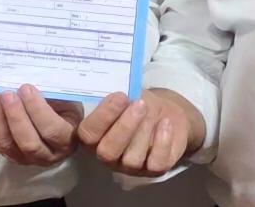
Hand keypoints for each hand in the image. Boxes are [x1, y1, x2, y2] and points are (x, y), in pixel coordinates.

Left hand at [0, 84, 82, 165]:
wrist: (58, 120)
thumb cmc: (64, 108)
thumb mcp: (66, 100)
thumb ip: (52, 95)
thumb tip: (29, 84)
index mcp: (67, 140)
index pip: (52, 129)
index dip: (37, 110)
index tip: (26, 88)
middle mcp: (48, 155)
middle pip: (29, 143)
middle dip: (16, 117)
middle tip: (8, 95)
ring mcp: (27, 159)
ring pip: (8, 145)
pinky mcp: (11, 155)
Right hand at [77, 88, 204, 175]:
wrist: (164, 114)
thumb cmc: (137, 103)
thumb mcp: (125, 94)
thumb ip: (114, 95)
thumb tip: (111, 84)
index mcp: (95, 136)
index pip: (88, 134)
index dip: (103, 116)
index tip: (120, 96)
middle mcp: (109, 155)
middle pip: (108, 152)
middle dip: (124, 126)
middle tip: (139, 104)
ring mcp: (130, 166)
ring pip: (132, 160)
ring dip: (144, 132)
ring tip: (151, 112)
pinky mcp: (153, 170)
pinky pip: (156, 164)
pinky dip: (162, 143)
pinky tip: (165, 124)